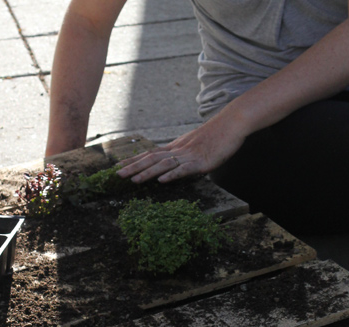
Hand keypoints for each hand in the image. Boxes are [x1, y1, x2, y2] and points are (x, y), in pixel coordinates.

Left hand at [116, 121, 245, 182]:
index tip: (118, 166)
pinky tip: (162, 181)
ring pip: (163, 164)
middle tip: (116, 175)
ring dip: (147, 173)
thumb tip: (173, 164)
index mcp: (176, 147)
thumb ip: (182, 154)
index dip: (134, 160)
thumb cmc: (215, 135)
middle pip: (151, 159)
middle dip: (133, 167)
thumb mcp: (194, 144)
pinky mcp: (201, 162)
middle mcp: (178, 150)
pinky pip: (184, 169)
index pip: (150, 154)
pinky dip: (172, 175)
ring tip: (133, 180)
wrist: (232, 124)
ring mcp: (189, 156)